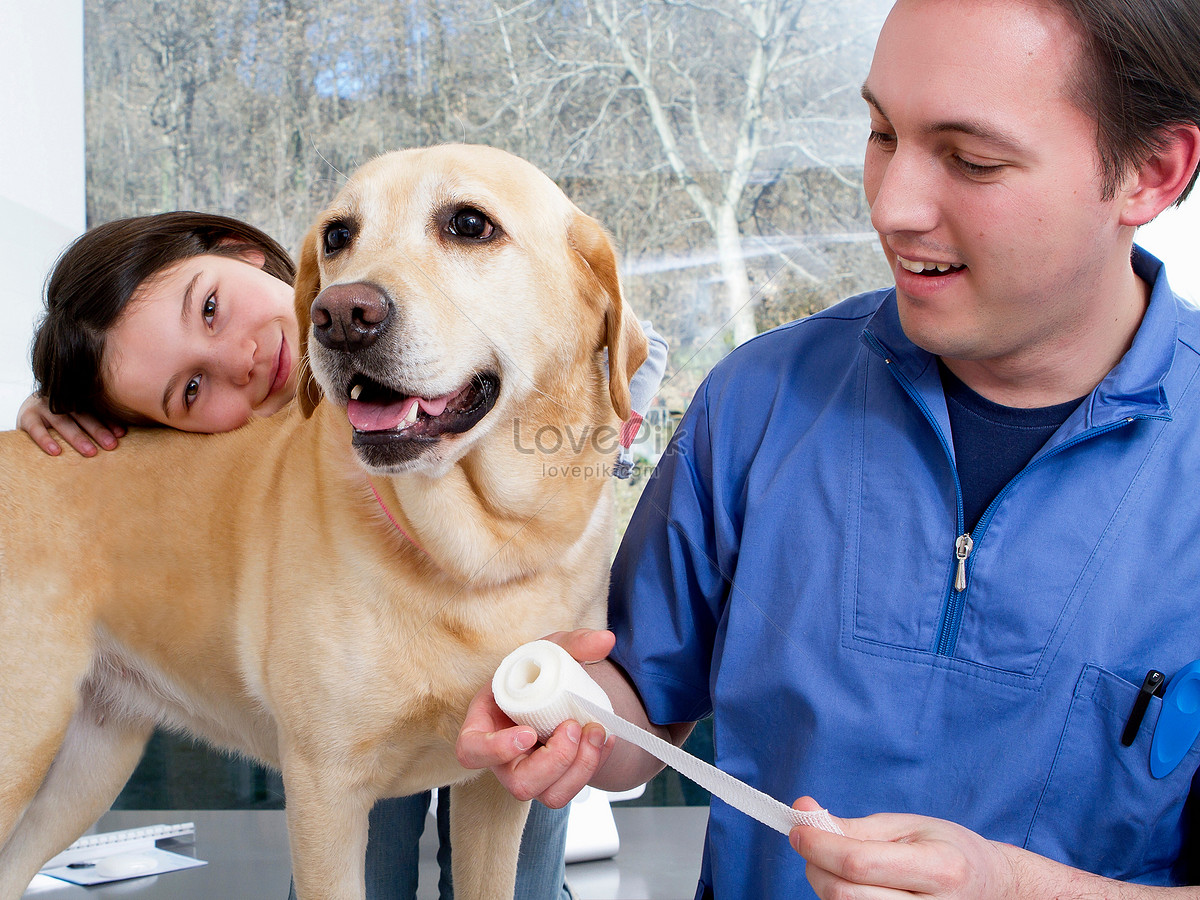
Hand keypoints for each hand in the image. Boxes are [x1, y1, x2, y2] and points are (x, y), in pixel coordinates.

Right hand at [17, 393, 124, 456]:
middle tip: (111, 445)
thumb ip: (97, 418)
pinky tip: (56, 452)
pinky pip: (36, 429)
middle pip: (83, 415)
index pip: (96, 409)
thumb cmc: (63, 416)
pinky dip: (46, 440)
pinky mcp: (27, 416)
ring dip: (78, 437)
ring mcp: (43, 406)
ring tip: (91, 452)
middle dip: (98, 430)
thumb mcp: (79, 413)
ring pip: (63, 422)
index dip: (109, 421)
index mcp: (77, 397)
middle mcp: (61, 398)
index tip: (122, 434)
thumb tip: (125, 433)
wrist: (29, 410)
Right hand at [456, 629, 616, 808]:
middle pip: (519, 783)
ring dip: (580, 767)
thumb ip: (575, 642)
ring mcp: (530, 773)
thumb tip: (606, 640)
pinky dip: (594, 766)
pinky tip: (605, 739)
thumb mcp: (552, 650)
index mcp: (485, 724)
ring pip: (550, 796)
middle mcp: (503, 758)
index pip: (471, 750)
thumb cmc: (539, 673)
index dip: (496, 749)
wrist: (559, 692)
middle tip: (573, 726)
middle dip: (555, 760)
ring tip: (596, 731)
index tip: (527, 733)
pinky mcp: (555, 782)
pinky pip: (572, 790)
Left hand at [790, 797, 1020, 899]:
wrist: (993, 889)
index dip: (819, 845)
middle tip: (812, 845)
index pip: (859, 863)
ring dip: (827, 887)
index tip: (799, 829)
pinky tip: (851, 888)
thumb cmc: (949, 850)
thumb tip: (803, 814)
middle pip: (846, 896)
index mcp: (940, 868)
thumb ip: (854, 827)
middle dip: (816, 866)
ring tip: (836, 866)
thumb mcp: (909, 826)